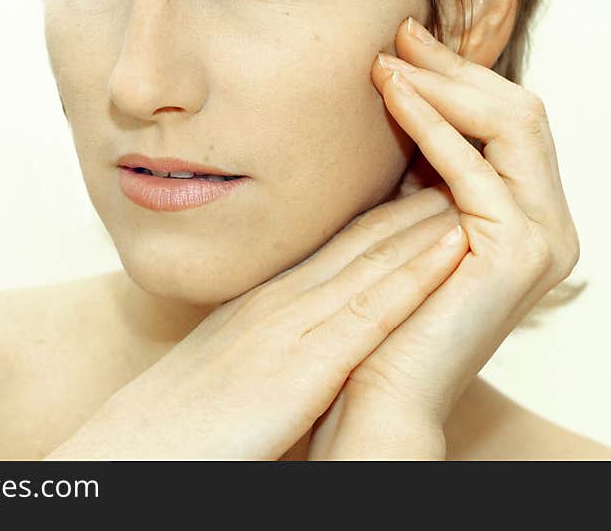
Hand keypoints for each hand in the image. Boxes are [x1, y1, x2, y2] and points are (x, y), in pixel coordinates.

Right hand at [45, 185, 466, 459]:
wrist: (131, 453)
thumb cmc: (174, 422)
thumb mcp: (222, 365)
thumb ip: (257, 341)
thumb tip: (286, 341)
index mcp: (264, 303)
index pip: (339, 245)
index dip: (390, 211)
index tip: (431, 183)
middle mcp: (281, 301)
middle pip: (364, 237)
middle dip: (420, 197)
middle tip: (468, 157)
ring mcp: (290, 328)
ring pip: (375, 258)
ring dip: (430, 219)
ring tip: (480, 180)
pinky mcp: (300, 367)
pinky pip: (370, 311)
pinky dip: (416, 274)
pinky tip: (455, 246)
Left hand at [308, 17, 579, 459]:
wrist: (378, 391)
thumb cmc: (384, 308)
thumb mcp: (407, 220)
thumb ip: (419, 170)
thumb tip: (397, 96)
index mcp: (526, 215)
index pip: (507, 122)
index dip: (459, 77)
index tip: (406, 43)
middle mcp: (549, 224)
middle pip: (519, 112)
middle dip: (457, 69)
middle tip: (400, 35)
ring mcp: (544, 240)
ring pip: (512, 125)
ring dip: (447, 86)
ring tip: (388, 60)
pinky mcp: (516, 255)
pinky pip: (478, 168)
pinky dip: (434, 126)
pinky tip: (394, 95)